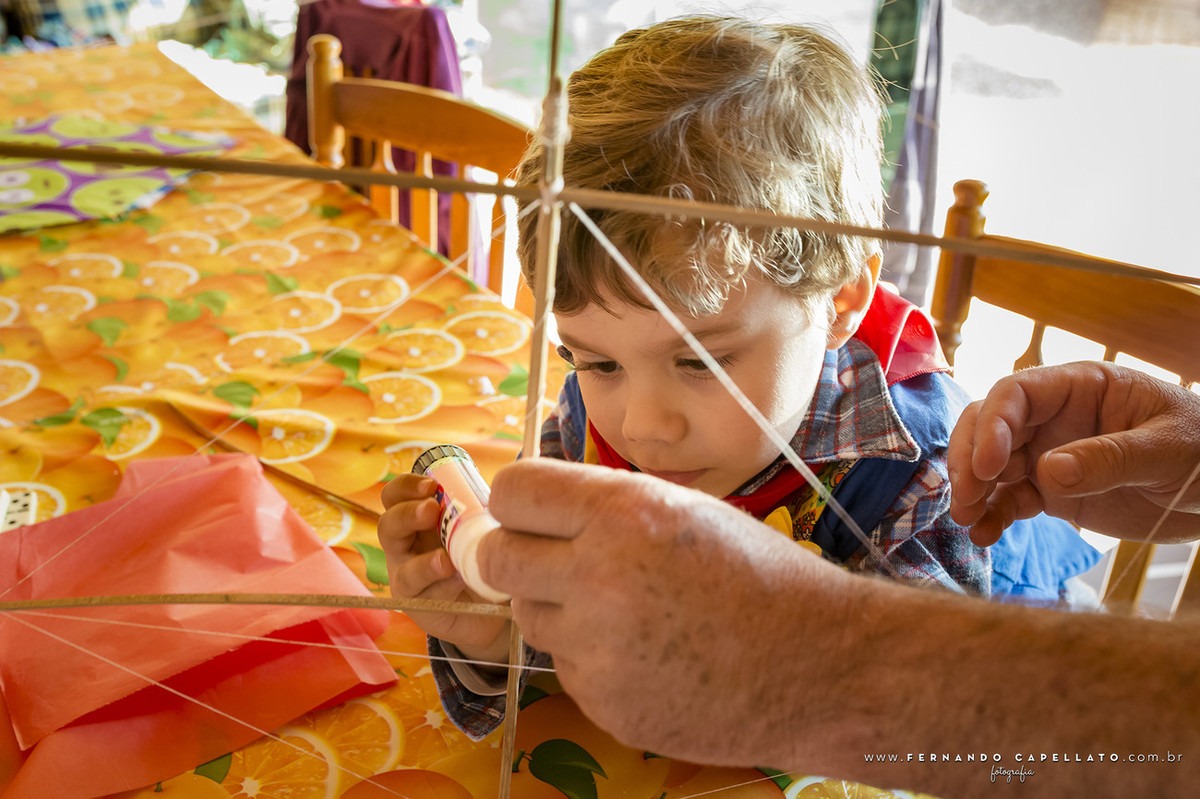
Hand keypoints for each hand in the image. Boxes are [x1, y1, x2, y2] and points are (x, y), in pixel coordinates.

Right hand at [378, 473, 508, 662]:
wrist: (490, 606)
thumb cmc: (480, 555)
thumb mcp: (478, 526)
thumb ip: (480, 508)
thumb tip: (505, 487)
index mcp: (416, 520)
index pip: (395, 496)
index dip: (406, 486)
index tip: (430, 484)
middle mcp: (405, 547)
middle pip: (388, 525)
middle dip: (408, 514)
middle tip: (431, 510)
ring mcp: (408, 578)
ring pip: (402, 569)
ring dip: (424, 563)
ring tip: (444, 560)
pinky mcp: (419, 606)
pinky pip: (425, 596)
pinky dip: (443, 586)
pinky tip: (459, 579)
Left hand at [480, 458, 857, 767]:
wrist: (817, 667)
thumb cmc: (758, 575)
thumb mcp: (683, 510)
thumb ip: (605, 506)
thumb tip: (535, 508)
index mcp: (622, 513)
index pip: (512, 492)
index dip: (519, 503)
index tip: (531, 515)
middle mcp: (598, 576)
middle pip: (495, 557)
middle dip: (514, 556)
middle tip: (553, 563)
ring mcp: (597, 647)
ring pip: (528, 614)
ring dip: (558, 609)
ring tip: (626, 612)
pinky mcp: (602, 701)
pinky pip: (565, 666)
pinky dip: (592, 659)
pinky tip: (648, 656)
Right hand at [948, 361, 1199, 545]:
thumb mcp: (1168, 449)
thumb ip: (1110, 458)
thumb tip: (1047, 471)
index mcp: (1081, 388)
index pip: (1017, 394)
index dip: (992, 425)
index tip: (986, 467)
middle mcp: (1054, 418)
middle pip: (989, 426)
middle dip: (969, 459)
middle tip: (965, 497)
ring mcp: (1049, 455)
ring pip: (990, 465)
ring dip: (972, 490)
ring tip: (968, 521)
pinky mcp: (1052, 492)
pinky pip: (1010, 499)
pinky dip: (993, 516)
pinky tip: (985, 534)